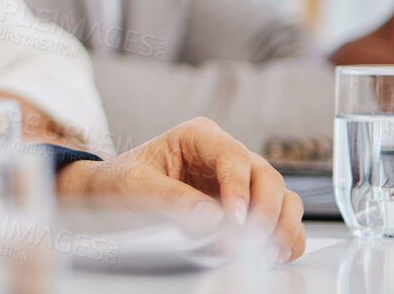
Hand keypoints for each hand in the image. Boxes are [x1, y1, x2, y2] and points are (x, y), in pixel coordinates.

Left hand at [56, 118, 304, 264]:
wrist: (109, 196)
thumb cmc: (119, 183)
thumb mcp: (135, 187)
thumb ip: (172, 200)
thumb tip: (213, 218)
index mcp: (199, 137)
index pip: (234, 158)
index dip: (239, 189)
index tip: (234, 221)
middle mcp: (225, 156)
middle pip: (267, 178)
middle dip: (265, 213)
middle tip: (252, 245)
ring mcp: (240, 183)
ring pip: (282, 199)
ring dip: (281, 229)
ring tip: (264, 256)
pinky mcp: (245, 209)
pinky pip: (281, 222)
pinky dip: (284, 240)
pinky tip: (272, 257)